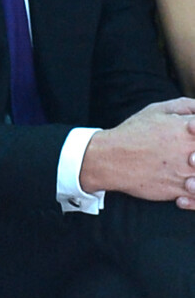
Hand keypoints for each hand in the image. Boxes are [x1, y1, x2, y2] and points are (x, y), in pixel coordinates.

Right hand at [80, 98, 194, 208]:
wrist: (112, 159)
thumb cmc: (134, 132)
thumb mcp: (157, 110)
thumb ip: (186, 106)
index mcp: (189, 129)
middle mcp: (191, 151)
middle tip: (193, 155)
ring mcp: (187, 172)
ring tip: (189, 165)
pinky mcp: (180, 190)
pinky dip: (194, 191)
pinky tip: (188, 183)